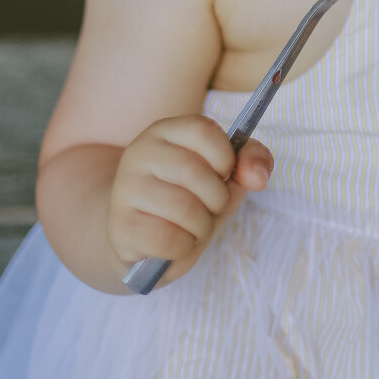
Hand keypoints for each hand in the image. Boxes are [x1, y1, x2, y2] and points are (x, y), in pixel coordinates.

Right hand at [106, 115, 273, 284]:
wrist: (138, 234)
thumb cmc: (187, 197)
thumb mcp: (223, 174)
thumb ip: (250, 161)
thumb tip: (257, 178)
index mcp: (166, 131)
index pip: (204, 131)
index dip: (225, 158)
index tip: (224, 174)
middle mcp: (140, 153)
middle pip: (196, 173)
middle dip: (217, 200)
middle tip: (210, 209)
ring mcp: (125, 188)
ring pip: (183, 208)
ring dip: (202, 228)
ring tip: (194, 228)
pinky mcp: (120, 225)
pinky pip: (166, 239)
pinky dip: (183, 248)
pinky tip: (175, 244)